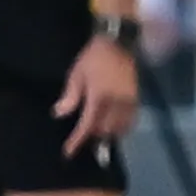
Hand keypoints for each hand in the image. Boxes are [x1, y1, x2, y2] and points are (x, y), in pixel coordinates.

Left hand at [52, 35, 139, 153]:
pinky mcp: (137, 98)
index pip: (87, 125)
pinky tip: (113, 125)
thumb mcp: (76, 74)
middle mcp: (117, 102)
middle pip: (104, 130)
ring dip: (107, 132)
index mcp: (99, 96)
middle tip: (81, 134)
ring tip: (96, 130)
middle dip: (92, 135)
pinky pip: (131, 121)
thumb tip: (58, 115)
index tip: (68, 153)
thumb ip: (69, 97)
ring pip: (119, 128)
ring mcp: (130, 101)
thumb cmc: (93, 57)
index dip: (77, 140)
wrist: (118, 42)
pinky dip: (121, 127)